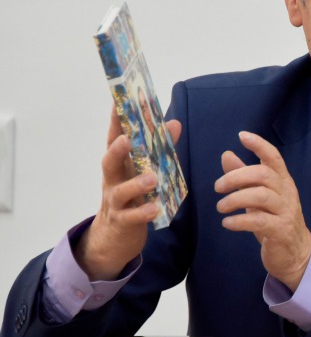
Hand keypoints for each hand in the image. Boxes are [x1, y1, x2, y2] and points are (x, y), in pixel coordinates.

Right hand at [75, 105, 181, 280]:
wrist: (113, 237)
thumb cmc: (132, 196)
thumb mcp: (143, 171)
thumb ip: (160, 148)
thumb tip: (175, 123)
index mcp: (119, 164)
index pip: (115, 137)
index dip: (115, 120)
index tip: (117, 99)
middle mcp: (113, 180)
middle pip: (109, 161)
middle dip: (117, 149)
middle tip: (128, 138)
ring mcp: (115, 202)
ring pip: (121, 191)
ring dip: (136, 184)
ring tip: (152, 179)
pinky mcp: (122, 221)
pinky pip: (132, 217)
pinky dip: (143, 212)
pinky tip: (155, 209)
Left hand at [214, 131, 310, 291]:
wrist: (296, 253)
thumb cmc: (275, 220)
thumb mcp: (258, 196)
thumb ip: (244, 177)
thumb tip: (227, 154)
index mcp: (282, 181)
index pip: (274, 157)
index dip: (259, 145)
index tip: (242, 136)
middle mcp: (286, 193)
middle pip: (263, 174)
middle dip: (236, 176)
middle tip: (217, 187)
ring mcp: (286, 211)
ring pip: (261, 196)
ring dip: (235, 199)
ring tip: (220, 207)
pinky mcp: (281, 231)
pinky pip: (259, 221)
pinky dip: (239, 220)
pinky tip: (227, 223)